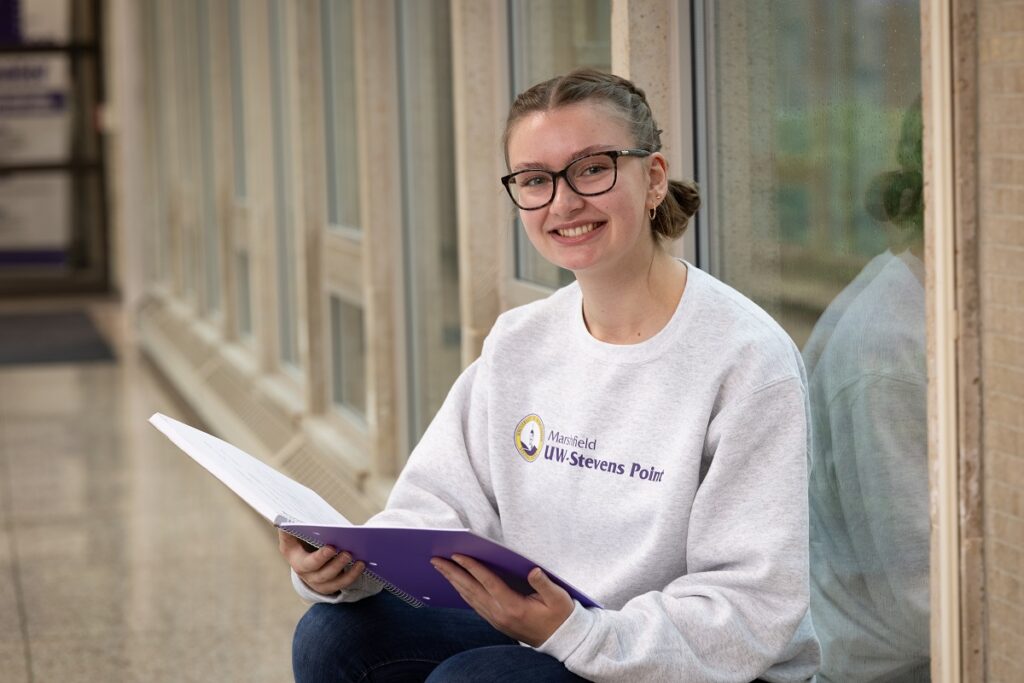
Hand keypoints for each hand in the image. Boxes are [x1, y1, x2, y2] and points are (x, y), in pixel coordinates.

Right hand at [278, 530, 365, 595]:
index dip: (319, 557)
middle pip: (320, 573)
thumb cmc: (300, 534)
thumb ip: (291, 525)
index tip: (332, 548)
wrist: (302, 549)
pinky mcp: (327, 585)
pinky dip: (352, 576)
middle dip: (335, 564)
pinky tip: (361, 565)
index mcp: (293, 555)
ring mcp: (315, 581)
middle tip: (348, 553)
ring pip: (332, 582)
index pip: (304, 559)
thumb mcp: (292, 529)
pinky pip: (340, 585)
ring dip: (347, 573)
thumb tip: (286, 520)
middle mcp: (303, 572)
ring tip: (359, 561)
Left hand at [431, 554, 573, 646]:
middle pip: (471, 590)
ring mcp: (496, 620)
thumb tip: (533, 570)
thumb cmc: (561, 616)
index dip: (472, 567)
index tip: (457, 555)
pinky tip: (457, 584)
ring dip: (454, 582)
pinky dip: (463, 592)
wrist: (562, 640)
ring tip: (441, 569)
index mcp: (513, 606)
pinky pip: (475, 605)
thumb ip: (544, 584)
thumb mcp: (558, 598)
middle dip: (452, 573)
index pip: (487, 582)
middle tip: (436, 560)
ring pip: (470, 598)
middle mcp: (500, 614)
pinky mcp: (496, 622)